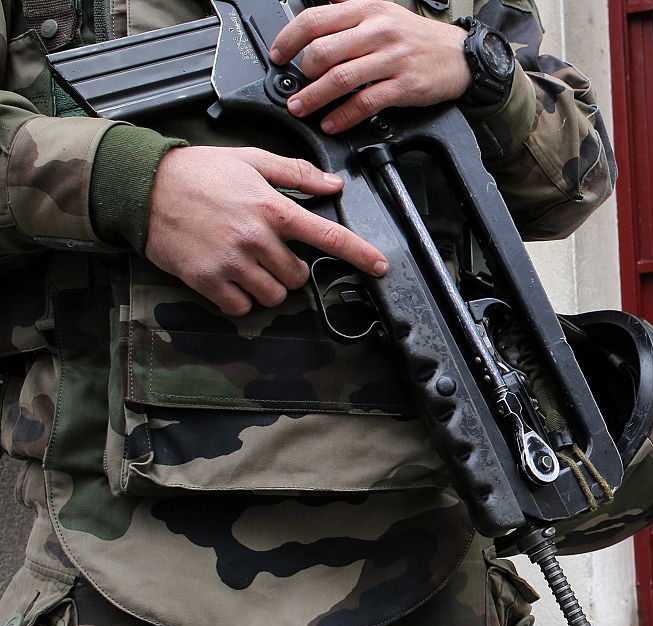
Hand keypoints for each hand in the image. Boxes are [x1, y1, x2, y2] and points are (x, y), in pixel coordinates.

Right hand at [146, 146, 387, 315]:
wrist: (142, 186)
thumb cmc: (199, 172)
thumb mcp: (251, 160)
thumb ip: (296, 174)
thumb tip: (334, 184)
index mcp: (272, 208)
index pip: (327, 235)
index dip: (359, 253)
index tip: (380, 265)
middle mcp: (255, 237)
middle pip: (297, 275)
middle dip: (288, 267)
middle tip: (266, 250)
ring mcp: (231, 261)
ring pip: (273, 295)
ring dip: (267, 286)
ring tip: (245, 263)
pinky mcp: (206, 280)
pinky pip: (241, 307)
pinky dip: (240, 299)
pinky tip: (229, 278)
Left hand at [270, 0, 471, 133]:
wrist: (461, 55)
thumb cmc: (419, 37)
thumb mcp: (384, 12)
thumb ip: (350, 12)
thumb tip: (317, 14)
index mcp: (367, 11)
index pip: (314, 20)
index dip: (288, 39)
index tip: (278, 55)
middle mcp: (378, 32)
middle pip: (322, 51)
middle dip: (300, 74)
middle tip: (294, 88)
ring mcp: (391, 60)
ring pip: (340, 79)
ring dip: (314, 98)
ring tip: (301, 108)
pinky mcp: (404, 86)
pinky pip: (365, 103)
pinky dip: (343, 116)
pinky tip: (332, 122)